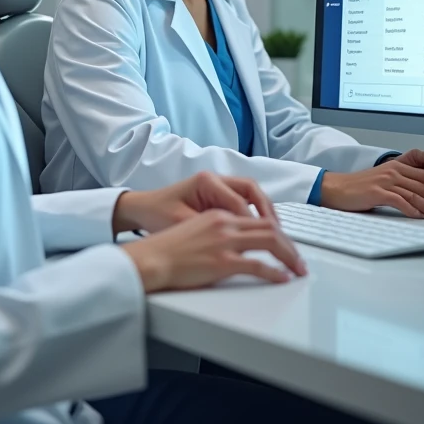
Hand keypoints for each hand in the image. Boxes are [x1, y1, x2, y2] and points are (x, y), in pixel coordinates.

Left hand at [113, 171, 278, 234]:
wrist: (141, 208)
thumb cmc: (157, 214)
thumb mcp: (182, 225)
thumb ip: (209, 232)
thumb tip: (235, 244)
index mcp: (206, 182)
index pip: (240, 202)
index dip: (254, 223)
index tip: (264, 241)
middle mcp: (215, 180)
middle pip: (253, 191)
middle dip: (269, 214)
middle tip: (281, 235)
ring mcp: (218, 186)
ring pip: (252, 194)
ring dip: (266, 212)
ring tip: (278, 233)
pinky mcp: (218, 195)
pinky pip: (245, 201)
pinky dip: (256, 214)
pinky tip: (262, 230)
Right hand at [123, 209, 307, 293]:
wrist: (150, 258)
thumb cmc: (165, 249)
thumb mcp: (194, 229)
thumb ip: (216, 232)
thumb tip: (235, 246)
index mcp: (218, 214)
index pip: (257, 218)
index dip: (276, 231)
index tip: (284, 243)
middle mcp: (225, 223)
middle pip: (269, 227)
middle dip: (289, 243)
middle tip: (299, 258)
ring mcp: (225, 241)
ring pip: (270, 241)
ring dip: (289, 256)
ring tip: (298, 268)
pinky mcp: (223, 261)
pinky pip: (259, 265)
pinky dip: (276, 272)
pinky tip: (282, 277)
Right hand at [321, 155, 423, 217]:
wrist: (336, 188)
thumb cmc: (358, 187)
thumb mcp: (383, 180)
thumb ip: (401, 184)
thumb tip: (421, 198)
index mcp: (397, 166)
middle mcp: (393, 171)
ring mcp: (386, 181)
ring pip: (416, 192)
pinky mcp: (378, 192)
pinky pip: (400, 201)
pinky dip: (413, 210)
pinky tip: (420, 216)